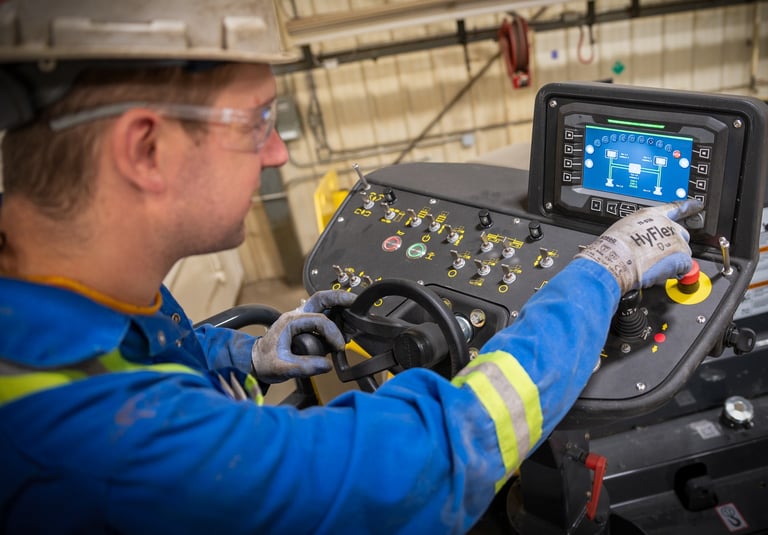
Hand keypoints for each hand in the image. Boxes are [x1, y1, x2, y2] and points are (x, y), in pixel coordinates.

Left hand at [251, 290, 356, 382]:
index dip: (333, 332)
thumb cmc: (265, 362)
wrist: (254, 361)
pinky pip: (324, 315)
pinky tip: (345, 328)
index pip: (319, 320)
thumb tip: (327, 366)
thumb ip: (303, 367)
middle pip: (322, 298)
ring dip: (340, 308)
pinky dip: (336, 318)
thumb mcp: (281, 368)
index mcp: (291, 321)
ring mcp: (301, 318)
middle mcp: (297, 315)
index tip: (340, 346)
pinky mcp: (305, 325)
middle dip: (340, 298)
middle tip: (357, 302)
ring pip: (324, 304)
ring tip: (354, 319)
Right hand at [575, 199, 703, 293]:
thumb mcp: (624, 229)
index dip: (688, 206)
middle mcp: (665, 225)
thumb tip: (642, 238)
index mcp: (650, 215)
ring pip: (683, 251)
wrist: (614, 260)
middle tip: (660, 255)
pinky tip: (661, 273)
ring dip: (674, 260)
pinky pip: (686, 266)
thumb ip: (640, 230)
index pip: (674, 208)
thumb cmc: (612, 248)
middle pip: (681, 233)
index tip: (696, 205)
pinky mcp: (680, 255)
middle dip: (674, 245)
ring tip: (655, 266)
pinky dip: (677, 272)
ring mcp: (675, 239)